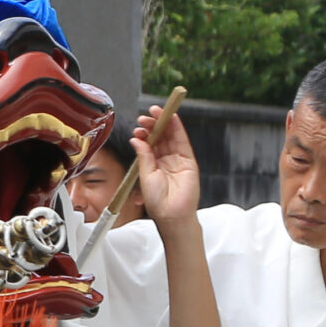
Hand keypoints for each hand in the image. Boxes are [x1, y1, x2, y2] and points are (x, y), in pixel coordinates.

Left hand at [131, 103, 199, 227]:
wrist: (172, 214)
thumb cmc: (158, 201)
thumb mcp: (145, 175)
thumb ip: (144, 155)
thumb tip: (137, 139)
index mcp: (152, 164)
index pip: (149, 143)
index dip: (145, 132)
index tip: (139, 125)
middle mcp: (165, 160)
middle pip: (160, 136)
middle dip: (153, 124)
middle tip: (145, 117)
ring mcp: (177, 158)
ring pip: (171, 136)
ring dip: (164, 122)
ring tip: (156, 112)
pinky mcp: (188, 159)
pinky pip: (182, 140)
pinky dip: (178, 128)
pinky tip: (172, 118)